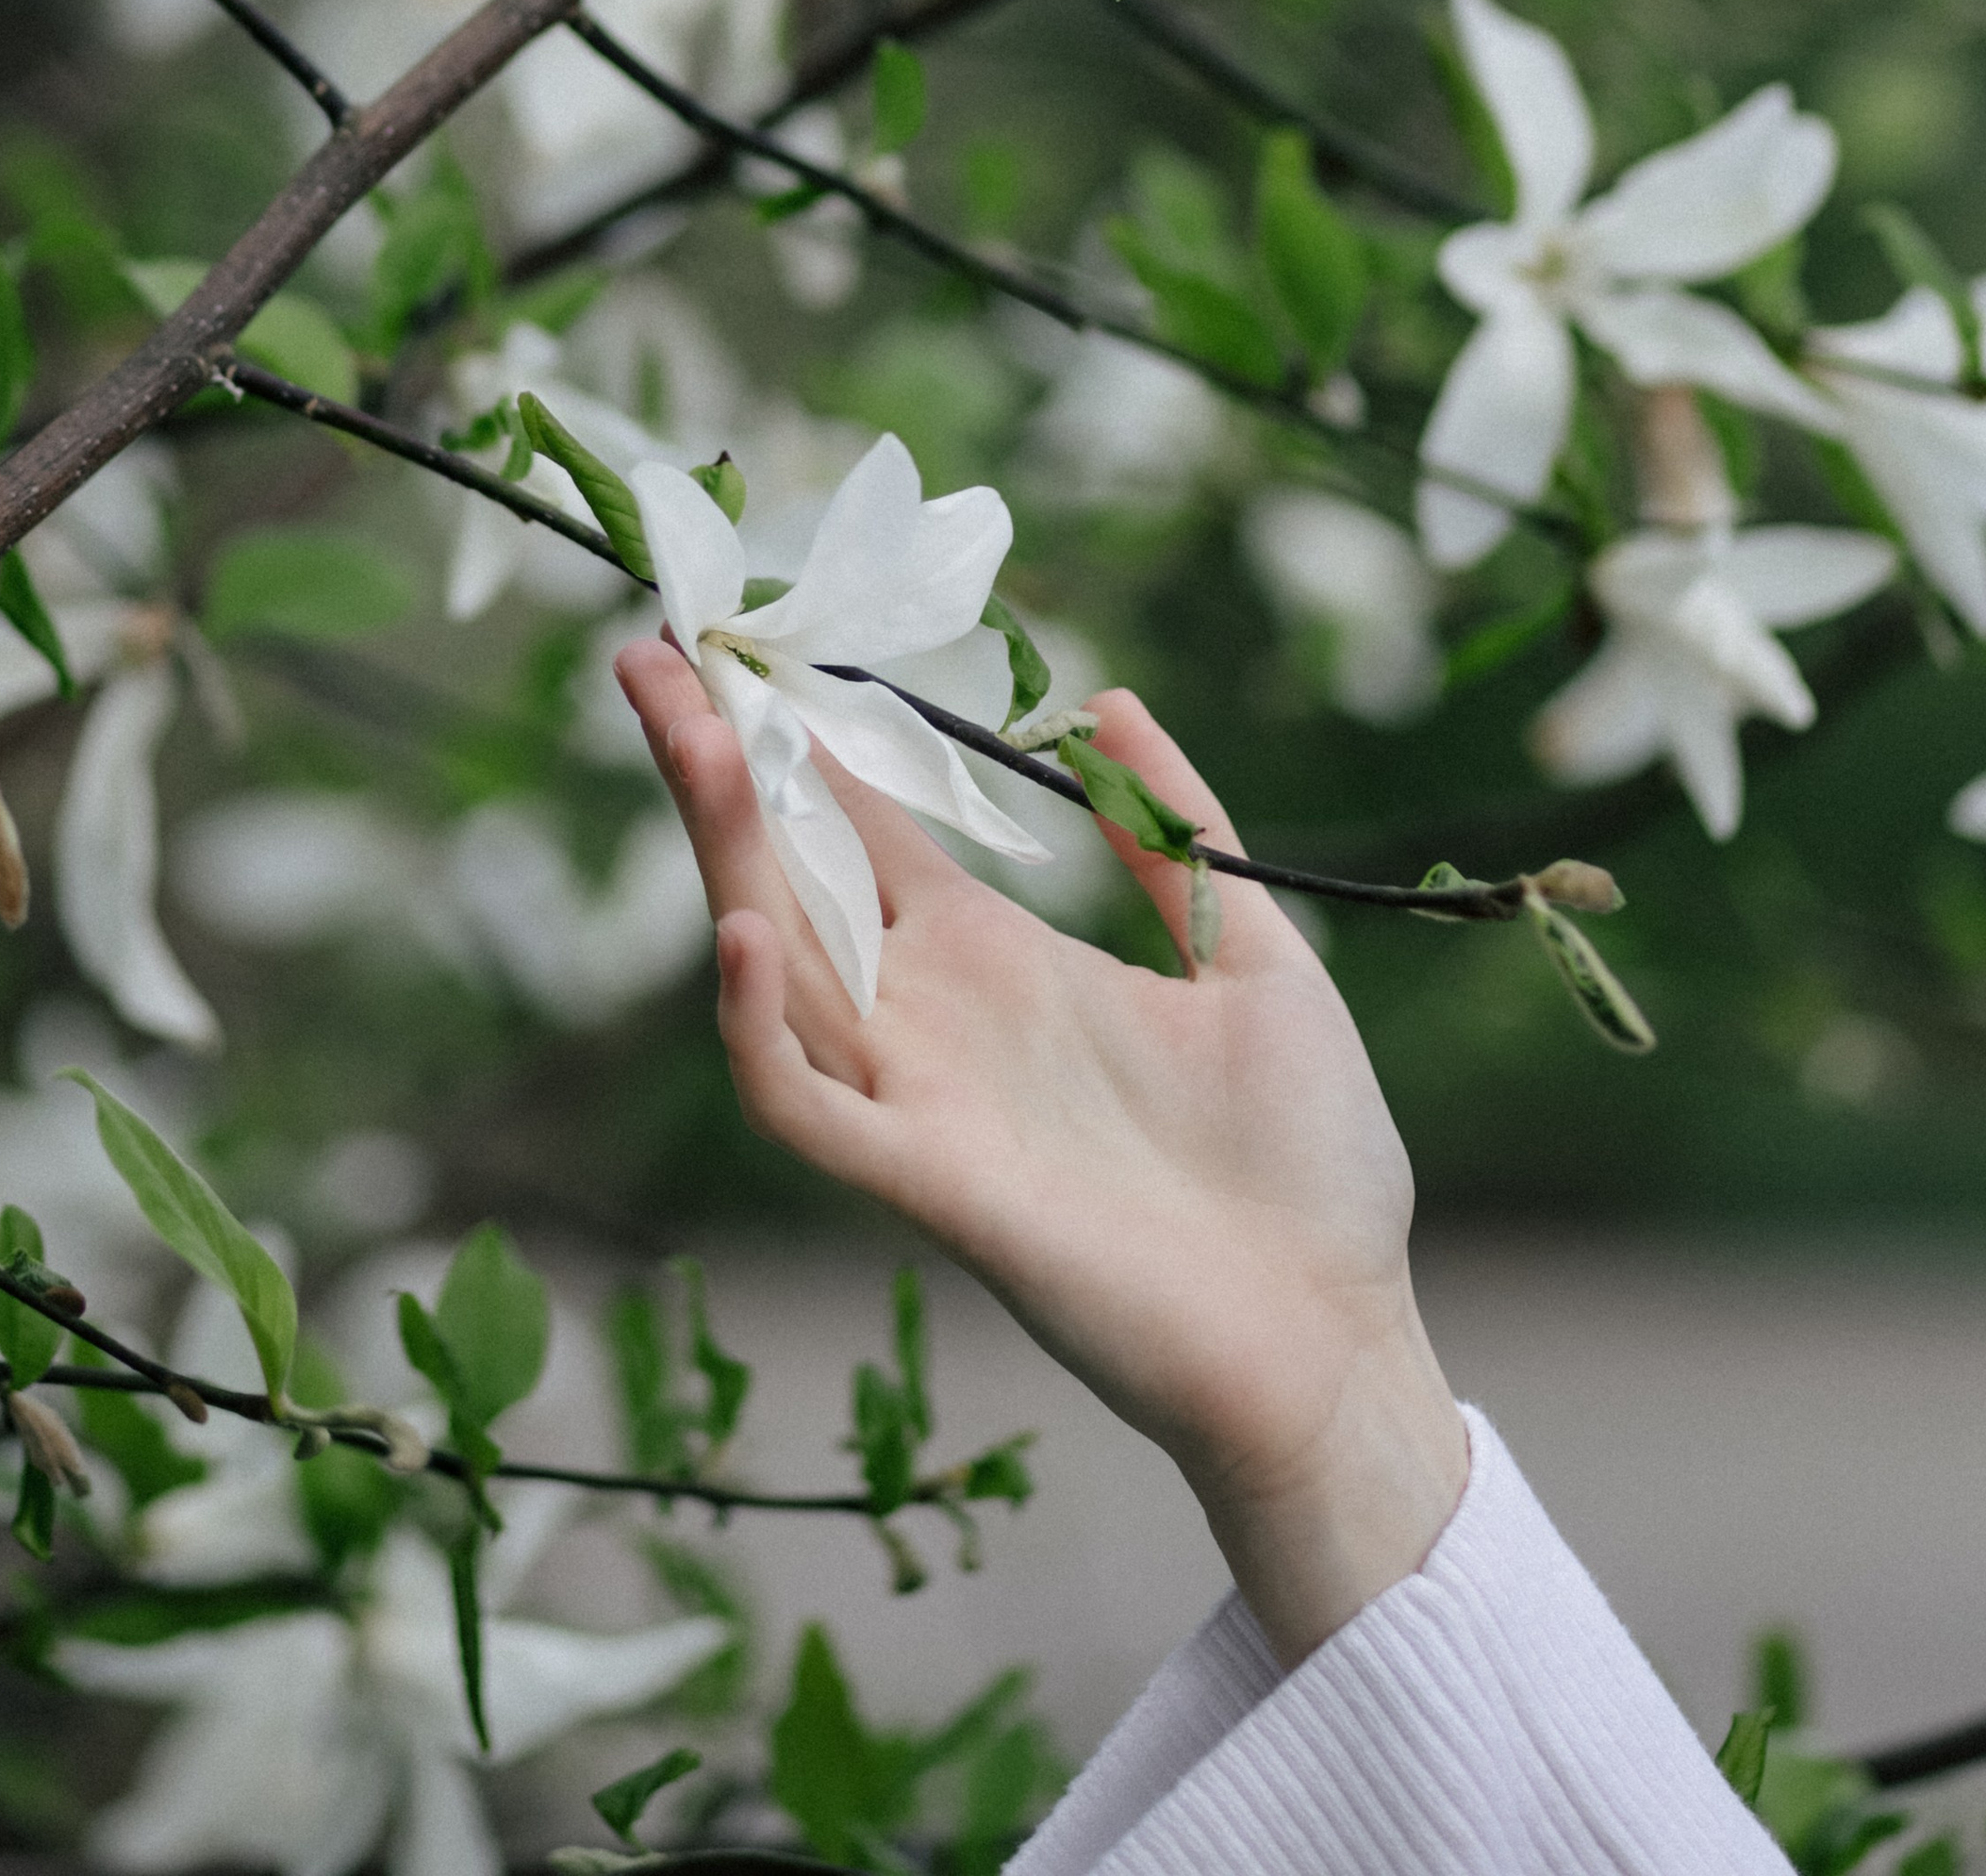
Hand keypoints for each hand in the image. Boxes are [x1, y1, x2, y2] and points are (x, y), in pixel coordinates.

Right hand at [615, 639, 1469, 1666]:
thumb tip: (1107, 702)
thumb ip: (1176, 835)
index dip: (795, 739)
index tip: (734, 646)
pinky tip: (743, 938)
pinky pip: (802, 1104)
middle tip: (648, 657)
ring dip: (722, 852)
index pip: (860, 825)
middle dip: (713, 766)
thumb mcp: (1256, 955)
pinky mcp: (925, 1182)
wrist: (1336, 1339)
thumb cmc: (1309, 1168)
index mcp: (999, 960)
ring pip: (774, 962)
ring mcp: (919, 1098)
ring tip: (688, 738)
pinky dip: (755, 1027)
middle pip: (788, 871)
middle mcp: (935, 1018)